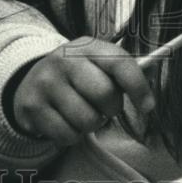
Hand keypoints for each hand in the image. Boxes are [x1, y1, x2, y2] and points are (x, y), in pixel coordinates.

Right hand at [14, 36, 154, 146]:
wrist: (32, 80)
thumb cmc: (78, 75)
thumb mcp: (98, 63)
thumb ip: (123, 73)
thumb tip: (149, 98)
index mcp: (87, 46)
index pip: (120, 62)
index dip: (138, 86)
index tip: (148, 106)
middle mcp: (65, 60)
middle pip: (105, 94)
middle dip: (111, 109)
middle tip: (103, 107)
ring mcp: (47, 82)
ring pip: (87, 119)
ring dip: (91, 124)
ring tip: (82, 112)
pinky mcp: (33, 106)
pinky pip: (67, 135)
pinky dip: (73, 135)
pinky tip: (66, 121)